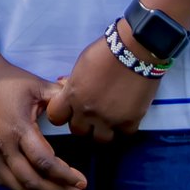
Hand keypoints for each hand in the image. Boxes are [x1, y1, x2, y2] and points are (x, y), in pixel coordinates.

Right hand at [0, 59, 87, 189]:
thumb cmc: (9, 80)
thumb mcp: (38, 85)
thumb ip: (60, 98)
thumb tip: (81, 108)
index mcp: (19, 128)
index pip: (45, 163)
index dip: (66, 176)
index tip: (82, 182)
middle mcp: (4, 145)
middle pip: (32, 181)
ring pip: (16, 186)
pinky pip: (2, 181)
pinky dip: (20, 188)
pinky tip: (34, 187)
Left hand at [44, 30, 160, 141]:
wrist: (134, 50)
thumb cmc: (105, 52)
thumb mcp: (81, 65)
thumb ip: (74, 83)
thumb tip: (69, 89)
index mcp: (73, 95)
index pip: (55, 117)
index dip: (62, 114)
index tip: (69, 110)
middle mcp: (88, 111)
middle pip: (78, 131)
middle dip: (83, 123)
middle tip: (91, 113)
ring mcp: (109, 118)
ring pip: (101, 139)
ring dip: (103, 130)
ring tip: (108, 119)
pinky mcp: (130, 121)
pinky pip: (124, 133)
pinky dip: (124, 126)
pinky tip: (126, 115)